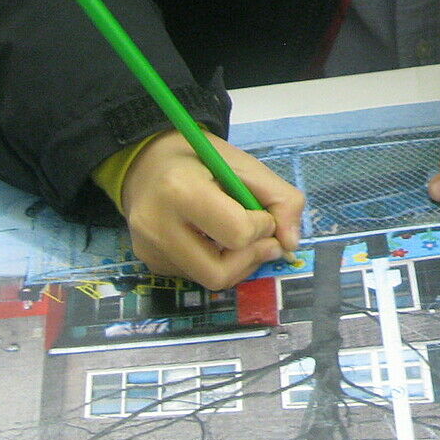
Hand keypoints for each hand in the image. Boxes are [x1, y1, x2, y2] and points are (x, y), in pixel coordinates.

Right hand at [120, 133, 304, 289]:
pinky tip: (216, 239)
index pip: (236, 232)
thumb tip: (291, 245)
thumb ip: (282, 199)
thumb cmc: (202, 159)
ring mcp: (149, 249)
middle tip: (264, 240)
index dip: (261, 226)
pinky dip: (218, 263)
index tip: (261, 211)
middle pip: (219, 272)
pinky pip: (196, 276)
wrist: (149, 161)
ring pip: (210, 280)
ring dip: (239, 264)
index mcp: (181, 189)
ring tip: (241, 236)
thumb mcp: (247, 166)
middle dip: (252, 258)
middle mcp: (156, 225)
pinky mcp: (150, 262)